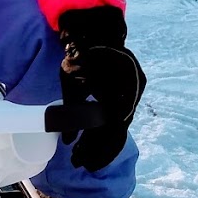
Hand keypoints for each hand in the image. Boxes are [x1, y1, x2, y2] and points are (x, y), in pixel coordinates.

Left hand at [57, 7, 145, 171]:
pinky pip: (115, 118)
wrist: (95, 34)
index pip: (112, 130)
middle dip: (96, 150)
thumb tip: (67, 140)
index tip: (82, 163)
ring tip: (79, 158)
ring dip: (98, 143)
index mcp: (120, 92)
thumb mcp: (70, 81)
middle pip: (115, 132)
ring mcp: (130, 97)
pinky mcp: (123, 97)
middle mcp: (131, 96)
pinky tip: (87, 142)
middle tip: (79, 164)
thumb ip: (70, 110)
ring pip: (115, 127)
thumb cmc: (80, 54)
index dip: (98, 150)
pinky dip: (102, 131)